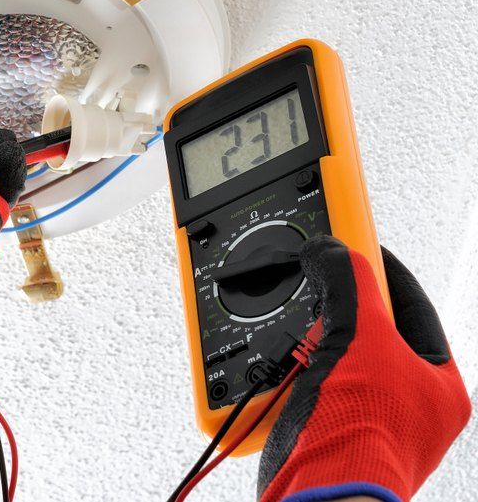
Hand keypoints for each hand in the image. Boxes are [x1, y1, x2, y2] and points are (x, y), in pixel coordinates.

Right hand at [258, 236, 470, 500]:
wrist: (317, 496)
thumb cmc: (359, 439)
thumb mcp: (357, 339)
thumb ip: (346, 285)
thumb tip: (331, 250)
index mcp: (437, 381)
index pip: (409, 303)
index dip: (378, 269)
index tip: (351, 244)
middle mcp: (407, 402)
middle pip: (364, 330)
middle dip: (332, 315)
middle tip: (316, 301)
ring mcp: (367, 418)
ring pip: (331, 358)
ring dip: (305, 347)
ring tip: (299, 348)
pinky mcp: (327, 430)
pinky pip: (304, 384)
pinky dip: (287, 374)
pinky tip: (282, 374)